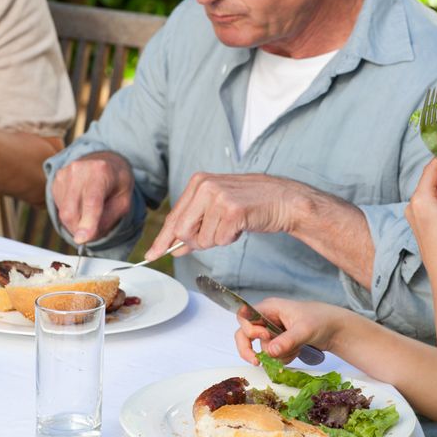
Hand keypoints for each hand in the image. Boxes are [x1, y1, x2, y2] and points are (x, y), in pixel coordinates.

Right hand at [50, 151, 135, 244]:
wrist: (105, 161)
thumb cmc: (116, 182)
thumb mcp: (124, 201)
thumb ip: (108, 219)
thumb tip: (89, 236)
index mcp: (101, 171)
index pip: (92, 201)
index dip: (87, 222)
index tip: (83, 239)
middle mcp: (80, 170)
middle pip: (71, 211)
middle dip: (79, 229)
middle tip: (90, 233)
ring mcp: (65, 174)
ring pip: (63, 212)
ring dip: (75, 222)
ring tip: (89, 213)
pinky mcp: (56, 180)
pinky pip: (59, 207)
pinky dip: (70, 213)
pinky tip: (81, 204)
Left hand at [145, 173, 301, 260]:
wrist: (284, 200)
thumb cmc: (251, 204)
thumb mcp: (217, 207)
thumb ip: (195, 224)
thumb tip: (174, 246)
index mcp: (198, 182)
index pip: (174, 217)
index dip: (163, 240)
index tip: (152, 255)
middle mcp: (205, 186)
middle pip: (182, 231)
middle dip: (196, 242)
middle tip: (217, 233)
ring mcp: (218, 197)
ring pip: (201, 239)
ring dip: (217, 240)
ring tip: (233, 224)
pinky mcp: (232, 210)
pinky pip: (220, 240)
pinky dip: (230, 239)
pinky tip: (241, 226)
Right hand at [233, 297, 344, 365]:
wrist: (336, 329)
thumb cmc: (321, 320)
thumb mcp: (304, 330)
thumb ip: (287, 341)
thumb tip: (270, 352)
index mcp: (270, 308)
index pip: (245, 316)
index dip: (249, 329)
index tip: (264, 337)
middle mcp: (268, 318)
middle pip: (245, 335)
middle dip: (251, 349)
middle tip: (257, 362)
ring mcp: (273, 331)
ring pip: (262, 348)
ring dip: (277, 355)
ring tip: (296, 348)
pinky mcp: (280, 342)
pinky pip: (273, 355)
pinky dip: (283, 357)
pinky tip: (297, 351)